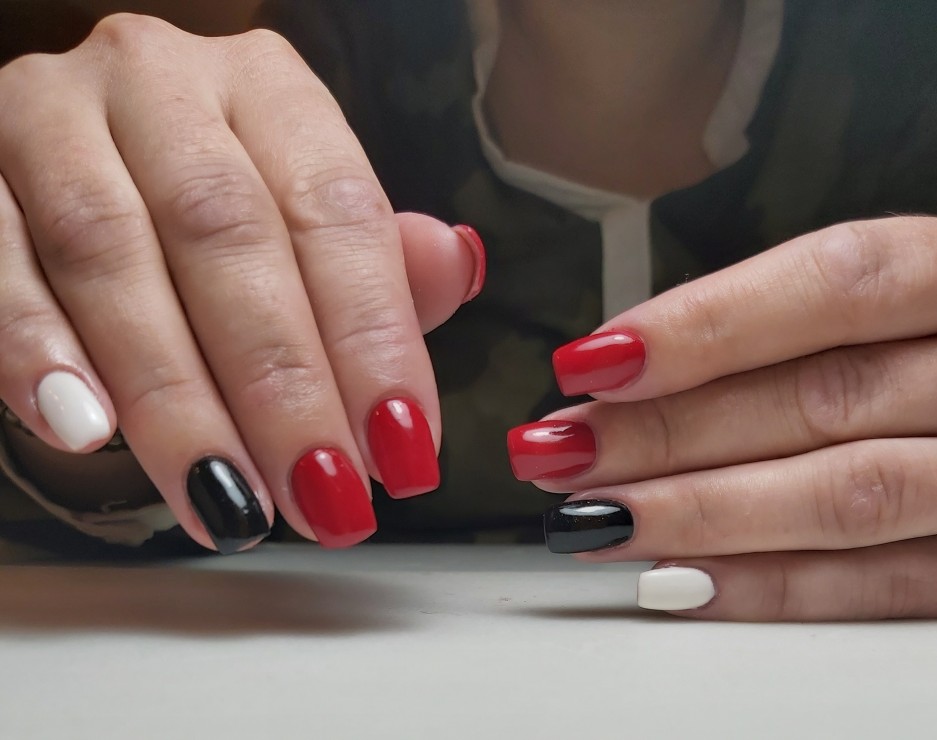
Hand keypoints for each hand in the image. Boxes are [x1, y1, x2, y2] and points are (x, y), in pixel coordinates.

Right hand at [0, 15, 484, 552]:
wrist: (88, 149)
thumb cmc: (215, 201)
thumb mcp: (304, 212)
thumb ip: (378, 256)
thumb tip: (455, 267)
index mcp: (267, 88)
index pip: (336, 214)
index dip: (374, 339)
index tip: (403, 448)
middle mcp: (161, 82)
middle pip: (227, 236)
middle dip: (281, 384)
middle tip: (322, 494)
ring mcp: (51, 115)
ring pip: (110, 256)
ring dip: (174, 397)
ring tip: (227, 497)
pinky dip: (36, 350)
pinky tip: (85, 432)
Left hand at [509, 216, 936, 620]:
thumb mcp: (926, 290)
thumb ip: (810, 318)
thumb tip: (640, 360)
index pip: (839, 282)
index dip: (707, 324)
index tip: (593, 360)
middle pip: (826, 396)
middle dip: (673, 428)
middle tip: (557, 448)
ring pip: (853, 494)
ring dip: (703, 511)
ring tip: (592, 517)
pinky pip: (894, 584)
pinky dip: (781, 585)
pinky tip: (681, 580)